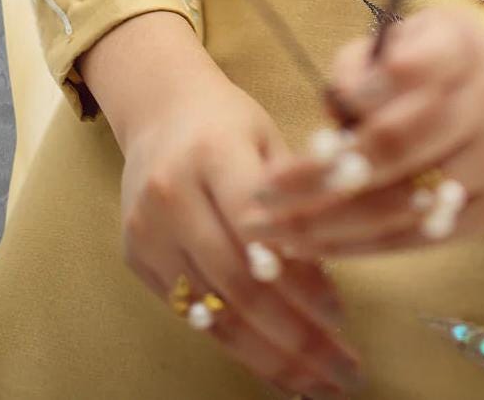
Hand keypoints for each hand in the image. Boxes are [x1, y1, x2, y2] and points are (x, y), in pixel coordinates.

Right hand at [118, 65, 363, 397]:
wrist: (160, 111)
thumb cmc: (230, 121)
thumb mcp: (271, 136)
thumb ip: (300, 193)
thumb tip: (345, 252)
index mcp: (214, 152)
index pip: (260, 228)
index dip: (301, 277)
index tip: (341, 314)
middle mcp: (173, 195)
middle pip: (237, 281)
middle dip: (294, 336)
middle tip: (341, 371)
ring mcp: (149, 231)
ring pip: (214, 310)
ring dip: (270, 355)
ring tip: (316, 383)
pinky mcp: (138, 258)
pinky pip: (191, 314)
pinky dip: (236, 344)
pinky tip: (274, 365)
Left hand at [237, 6, 483, 257]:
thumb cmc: (427, 60)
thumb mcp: (393, 38)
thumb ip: (359, 66)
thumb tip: (339, 111)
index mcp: (462, 45)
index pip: (404, 76)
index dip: (351, 106)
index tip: (303, 136)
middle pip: (396, 147)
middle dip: (319, 180)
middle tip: (261, 200)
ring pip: (404, 202)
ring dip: (329, 224)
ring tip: (274, 233)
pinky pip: (418, 236)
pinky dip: (361, 246)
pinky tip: (314, 245)